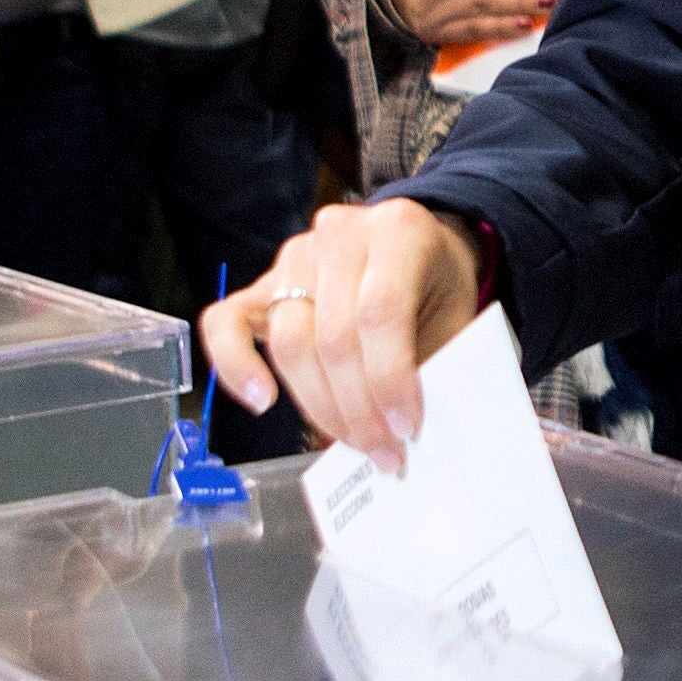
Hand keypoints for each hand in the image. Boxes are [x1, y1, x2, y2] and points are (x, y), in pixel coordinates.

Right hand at [201, 199, 485, 469]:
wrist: (417, 250)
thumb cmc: (437, 286)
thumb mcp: (456, 313)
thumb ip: (440, 361)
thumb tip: (412, 430)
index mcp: (398, 229)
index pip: (381, 311)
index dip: (390, 378)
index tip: (404, 427)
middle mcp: (339, 234)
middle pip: (333, 335)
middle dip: (358, 406)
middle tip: (384, 451)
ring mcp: (294, 256)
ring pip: (290, 341)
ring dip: (319, 405)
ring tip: (353, 441)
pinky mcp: (260, 283)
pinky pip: (225, 324)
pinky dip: (235, 366)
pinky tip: (263, 402)